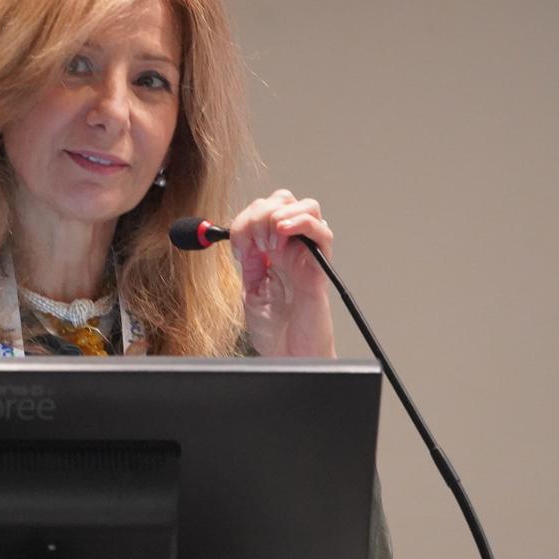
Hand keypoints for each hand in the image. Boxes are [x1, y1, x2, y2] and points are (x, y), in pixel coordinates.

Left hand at [229, 189, 335, 357]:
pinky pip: (321, 231)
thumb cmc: (276, 332)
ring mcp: (308, 255)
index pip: (263, 211)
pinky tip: (282, 233)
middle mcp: (292, 249)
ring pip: (306, 207)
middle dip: (260, 213)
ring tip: (269, 244)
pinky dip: (300, 221)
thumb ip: (250, 262)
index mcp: (273, 252)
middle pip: (283, 201)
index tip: (237, 248)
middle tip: (251, 243)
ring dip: (279, 216)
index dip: (245, 220)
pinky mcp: (320, 267)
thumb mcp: (251, 290)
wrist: (289, 357)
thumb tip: (241, 235)